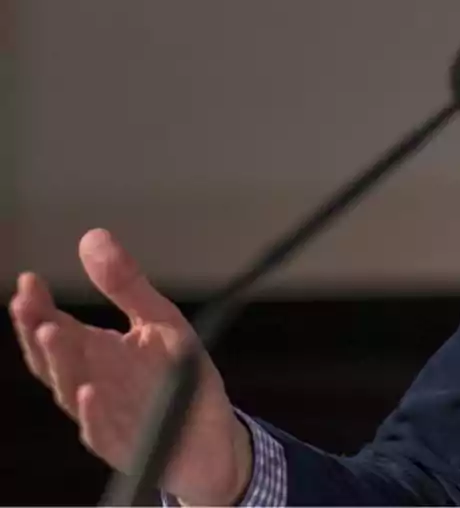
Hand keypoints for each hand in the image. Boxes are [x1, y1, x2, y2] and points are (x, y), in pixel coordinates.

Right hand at [8, 230, 252, 505]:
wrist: (210, 437)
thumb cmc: (179, 378)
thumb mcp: (161, 321)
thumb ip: (126, 285)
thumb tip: (93, 236)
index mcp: (96, 353)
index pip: (55, 326)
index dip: (38, 307)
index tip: (29, 281)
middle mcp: (92, 382)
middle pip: (55, 358)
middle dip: (39, 331)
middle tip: (28, 304)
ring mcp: (105, 416)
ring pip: (71, 391)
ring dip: (61, 363)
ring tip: (52, 331)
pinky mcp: (126, 444)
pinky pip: (103, 431)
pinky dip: (94, 413)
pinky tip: (88, 393)